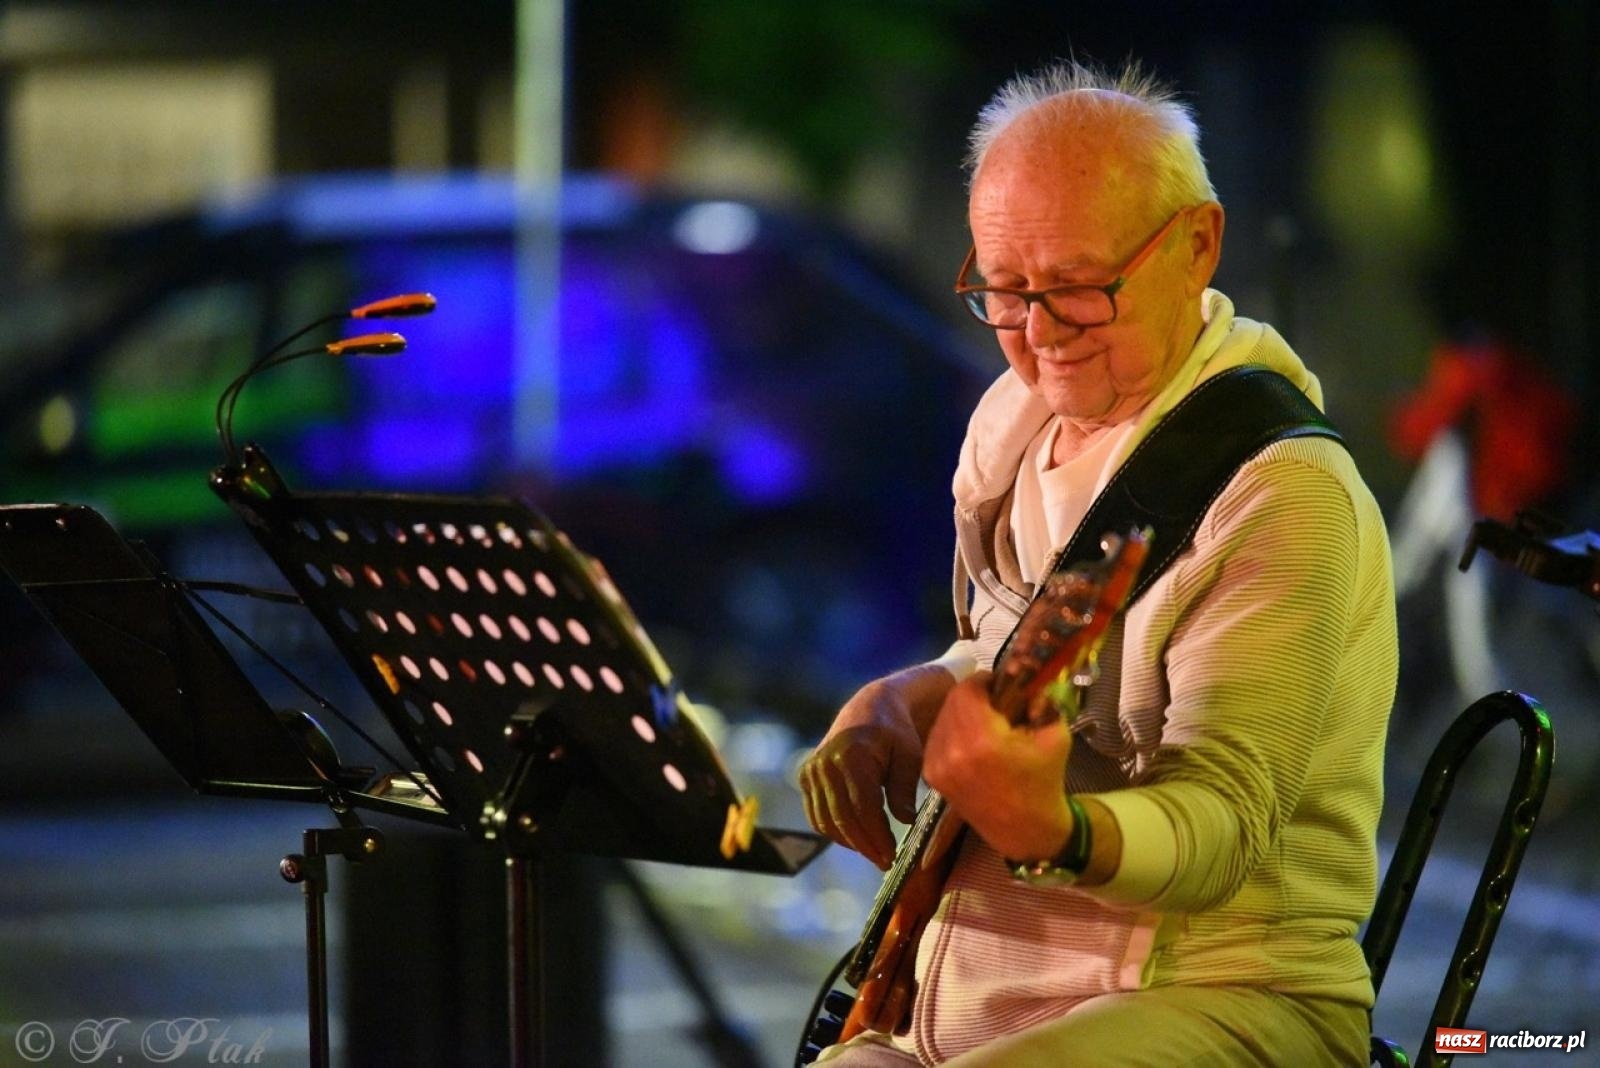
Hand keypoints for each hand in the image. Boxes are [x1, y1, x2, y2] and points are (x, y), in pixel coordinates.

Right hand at [799, 666, 952, 868]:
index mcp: (851, 753)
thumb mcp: (910, 754)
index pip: (862, 806)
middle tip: (885, 862)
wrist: (869, 709)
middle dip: (865, 845)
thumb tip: (904, 821)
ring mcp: (811, 770)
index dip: (876, 835)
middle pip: (842, 817)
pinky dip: (835, 831)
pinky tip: (857, 838)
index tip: (892, 856)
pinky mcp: (805, 777)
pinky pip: (817, 815)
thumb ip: (905, 787)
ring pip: (826, 820)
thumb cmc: (896, 733)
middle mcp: (825, 762)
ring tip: (874, 852)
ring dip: (850, 842)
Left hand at [922, 673, 1074, 860]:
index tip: (1000, 684)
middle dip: (974, 695)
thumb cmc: (1044, 782)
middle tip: (995, 700)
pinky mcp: (931, 775)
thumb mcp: (1055, 736)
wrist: (1026, 830)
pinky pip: (937, 737)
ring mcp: (937, 765)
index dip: (984, 681)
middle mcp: (953, 751)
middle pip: (953, 701)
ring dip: (962, 712)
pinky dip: (953, 731)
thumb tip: (1027, 680)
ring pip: (942, 717)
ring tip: (985, 722)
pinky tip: (973, 742)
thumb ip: (1042, 701)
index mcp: (983, 740)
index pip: (968, 689)